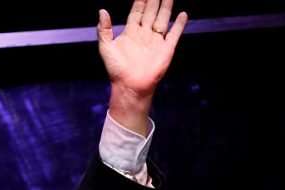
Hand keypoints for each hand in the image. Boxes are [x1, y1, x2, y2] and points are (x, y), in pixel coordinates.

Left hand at [97, 0, 187, 133]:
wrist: (130, 86)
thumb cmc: (116, 69)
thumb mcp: (105, 47)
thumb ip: (103, 29)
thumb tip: (102, 11)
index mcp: (130, 32)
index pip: (136, 12)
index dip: (140, 0)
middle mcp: (144, 34)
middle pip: (150, 12)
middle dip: (154, 0)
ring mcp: (156, 41)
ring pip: (162, 19)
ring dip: (166, 7)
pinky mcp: (166, 49)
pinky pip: (174, 34)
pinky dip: (179, 24)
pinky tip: (183, 14)